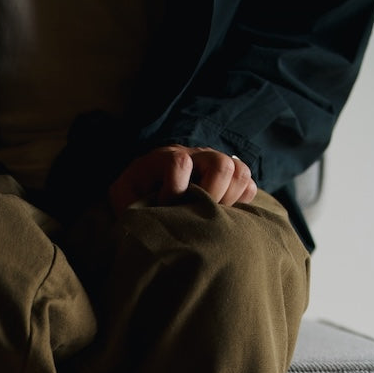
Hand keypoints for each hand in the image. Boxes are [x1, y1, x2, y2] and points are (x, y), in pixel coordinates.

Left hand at [109, 145, 256, 215]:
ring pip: (239, 171)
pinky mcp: (229, 182)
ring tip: (213, 215)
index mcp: (165, 158)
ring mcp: (214, 166)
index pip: (180, 161)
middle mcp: (195, 157)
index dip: (175, 189)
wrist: (144, 200)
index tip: (166, 206)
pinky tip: (222, 214)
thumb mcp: (124, 198)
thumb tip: (153, 210)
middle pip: (221, 164)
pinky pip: (249, 186)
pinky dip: (241, 202)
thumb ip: (131, 199)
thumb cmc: (134, 202)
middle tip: (199, 213)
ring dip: (230, 197)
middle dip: (213, 194)